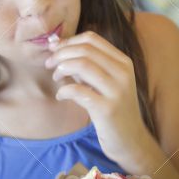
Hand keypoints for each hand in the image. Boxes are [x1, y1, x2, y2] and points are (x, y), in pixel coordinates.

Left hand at [45, 31, 147, 165]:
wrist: (130, 140)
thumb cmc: (112, 108)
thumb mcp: (104, 82)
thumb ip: (86, 65)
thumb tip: (56, 45)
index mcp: (123, 62)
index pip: (92, 39)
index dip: (69, 41)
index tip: (54, 50)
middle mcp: (123, 73)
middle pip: (85, 49)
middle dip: (61, 54)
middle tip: (49, 64)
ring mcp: (117, 91)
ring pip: (82, 65)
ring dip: (61, 68)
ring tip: (56, 77)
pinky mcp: (107, 109)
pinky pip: (78, 90)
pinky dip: (64, 90)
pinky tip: (61, 96)